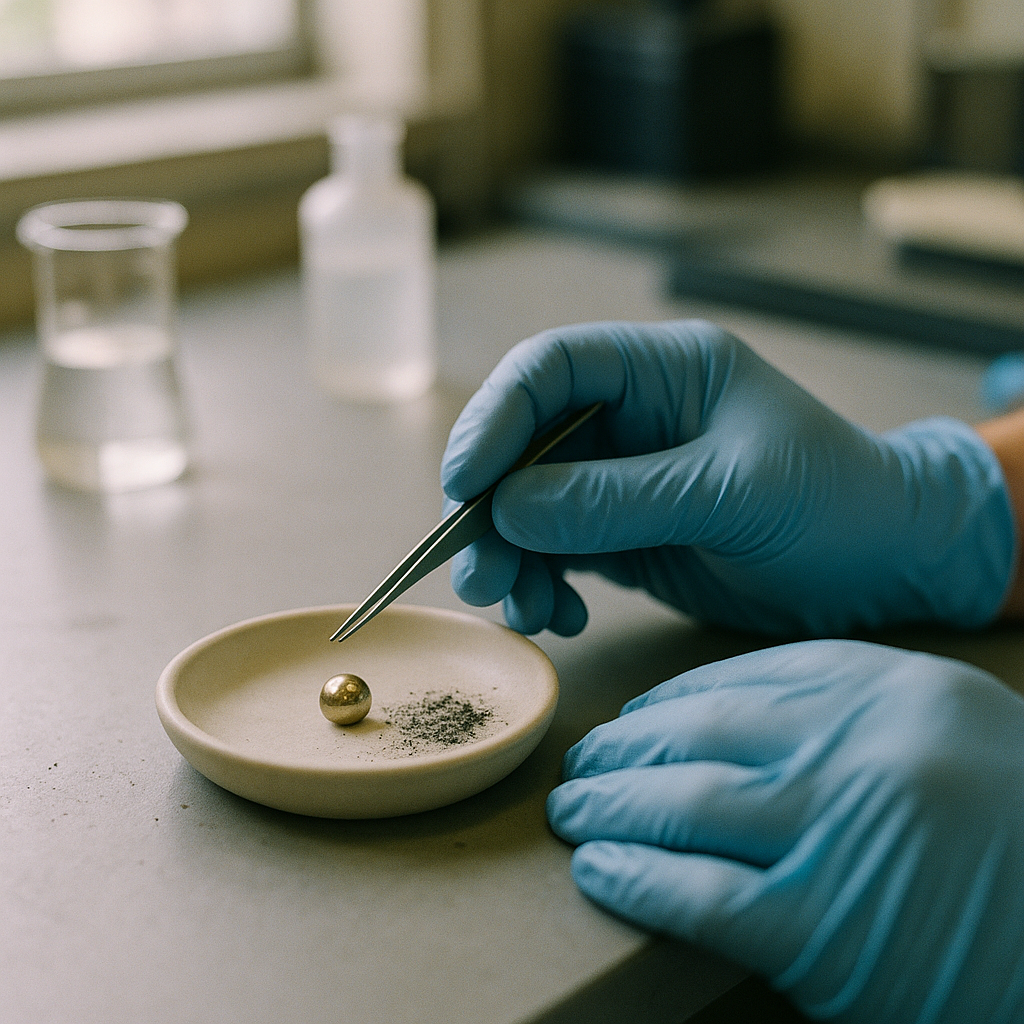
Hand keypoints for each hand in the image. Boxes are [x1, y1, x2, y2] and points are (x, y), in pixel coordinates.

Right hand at [440, 320, 1013, 635]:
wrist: (886, 566)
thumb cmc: (834, 503)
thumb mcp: (732, 492)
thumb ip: (618, 499)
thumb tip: (506, 509)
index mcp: (663, 371)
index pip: (551, 369)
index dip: (494, 418)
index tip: (462, 483)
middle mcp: (632, 418)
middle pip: (523, 445)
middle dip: (491, 509)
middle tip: (477, 573)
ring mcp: (623, 479)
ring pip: (530, 508)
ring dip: (509, 558)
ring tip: (519, 609)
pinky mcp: (624, 535)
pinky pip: (557, 554)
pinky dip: (543, 587)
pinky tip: (561, 617)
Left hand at [546, 640, 1023, 1022]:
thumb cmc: (1011, 822)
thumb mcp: (941, 726)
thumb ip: (840, 702)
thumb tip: (706, 709)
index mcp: (886, 690)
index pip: (741, 680)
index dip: (666, 702)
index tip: (628, 720)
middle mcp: (859, 747)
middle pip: (698, 735)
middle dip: (621, 751)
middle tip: (581, 764)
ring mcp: (839, 834)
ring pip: (683, 803)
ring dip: (609, 807)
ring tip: (572, 809)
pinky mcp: (824, 931)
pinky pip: (699, 894)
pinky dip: (635, 878)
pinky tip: (599, 869)